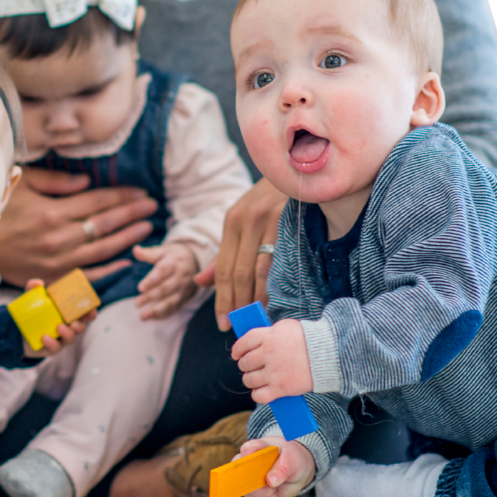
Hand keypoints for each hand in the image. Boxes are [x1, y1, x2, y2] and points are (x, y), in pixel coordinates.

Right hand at [0, 166, 158, 286]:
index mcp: (52, 213)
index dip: (121, 196)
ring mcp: (57, 261)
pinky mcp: (54, 278)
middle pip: (105, 225)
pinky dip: (109, 270)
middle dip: (132, 214)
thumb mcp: (22, 186)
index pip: (97, 202)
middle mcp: (58, 238)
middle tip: (153, 206)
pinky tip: (126, 261)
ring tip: (147, 228)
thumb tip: (86, 182)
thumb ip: (56, 182)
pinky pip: (88, 276)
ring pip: (102, 250)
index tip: (140, 191)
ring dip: (128, 238)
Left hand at [21, 279, 96, 357]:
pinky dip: (51, 343)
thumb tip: (38, 283)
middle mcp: (67, 328)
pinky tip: (45, 338)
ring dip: (67, 333)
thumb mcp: (31, 300)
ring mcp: (60, 339)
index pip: (84, 315)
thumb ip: (33, 289)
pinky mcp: (50, 348)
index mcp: (67, 316)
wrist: (19, 333)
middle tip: (74, 322)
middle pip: (80, 328)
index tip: (91, 309)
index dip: (90, 313)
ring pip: (69, 339)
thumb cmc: (32, 314)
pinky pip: (54, 348)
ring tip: (60, 327)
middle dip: (81, 325)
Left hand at [133, 242, 198, 320]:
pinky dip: (163, 315)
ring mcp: (183, 290)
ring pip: (171, 302)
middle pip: (166, 288)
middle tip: (136, 303)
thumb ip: (149, 253)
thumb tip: (135, 250)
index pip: (163, 271)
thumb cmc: (173, 256)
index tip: (140, 288)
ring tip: (142, 316)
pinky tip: (150, 318)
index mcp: (174, 262)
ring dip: (157, 310)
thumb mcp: (163, 250)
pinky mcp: (184, 299)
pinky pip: (174, 309)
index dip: (152, 280)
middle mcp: (180, 277)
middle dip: (151, 297)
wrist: (195, 262)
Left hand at [196, 178, 285, 330]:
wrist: (296, 171)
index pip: (223, 268)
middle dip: (235, 303)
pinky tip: (271, 298)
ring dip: (254, 298)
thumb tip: (200, 281)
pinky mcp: (285, 220)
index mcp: (231, 221)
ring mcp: (265, 220)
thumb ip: (223, 254)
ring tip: (253, 318)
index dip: (221, 298)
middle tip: (237, 325)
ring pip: (256, 269)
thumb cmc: (269, 201)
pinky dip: (272, 282)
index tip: (222, 321)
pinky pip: (276, 259)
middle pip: (237, 272)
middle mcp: (245, 220)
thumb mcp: (242, 222)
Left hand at [231, 316, 312, 402]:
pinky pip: (260, 396)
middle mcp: (268, 354)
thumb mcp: (286, 327)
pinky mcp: (282, 388)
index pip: (244, 342)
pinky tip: (260, 391)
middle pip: (245, 362)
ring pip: (249, 379)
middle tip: (248, 366)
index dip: (237, 349)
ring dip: (249, 380)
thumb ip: (269, 334)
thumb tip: (254, 342)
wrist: (329, 354)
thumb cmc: (309, 338)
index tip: (236, 354)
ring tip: (254, 378)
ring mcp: (274, 372)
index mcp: (269, 336)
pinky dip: (257, 394)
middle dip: (244, 365)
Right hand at [241, 438, 315, 496]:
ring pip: (246, 491)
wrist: (297, 470)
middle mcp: (248, 463)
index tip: (260, 467)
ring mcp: (249, 479)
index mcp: (257, 447)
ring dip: (263, 493)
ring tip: (275, 487)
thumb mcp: (292, 460)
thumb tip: (270, 481)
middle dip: (255, 483)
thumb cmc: (292, 458)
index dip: (250, 458)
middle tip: (269, 483)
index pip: (247, 449)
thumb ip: (282, 468)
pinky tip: (273, 494)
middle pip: (240, 473)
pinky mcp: (253, 493)